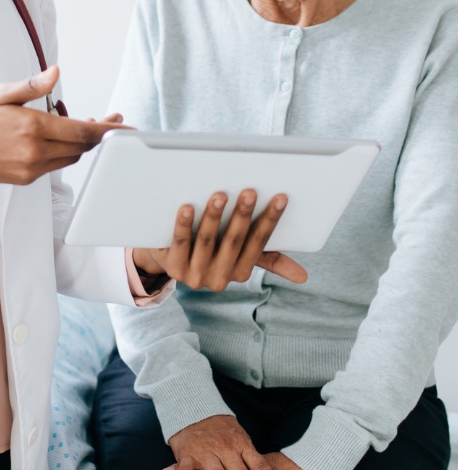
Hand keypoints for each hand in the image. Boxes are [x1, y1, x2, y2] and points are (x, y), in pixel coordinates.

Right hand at [0, 66, 122, 187]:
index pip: (82, 131)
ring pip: (71, 157)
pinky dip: (64, 152)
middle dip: (99, 134)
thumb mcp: (2, 93)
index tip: (126, 127)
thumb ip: (33, 86)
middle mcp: (35, 152)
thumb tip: (56, 73)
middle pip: (81, 146)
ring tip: (85, 125)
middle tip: (109, 119)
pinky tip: (60, 138)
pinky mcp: (27, 178)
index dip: (108, 130)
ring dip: (82, 143)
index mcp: (32, 127)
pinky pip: (56, 165)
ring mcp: (31, 168)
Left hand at [133, 190, 306, 289]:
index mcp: (240, 272)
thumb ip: (268, 260)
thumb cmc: (211, 249)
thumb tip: (303, 277)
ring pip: (207, 241)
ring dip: (214, 217)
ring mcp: (195, 275)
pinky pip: (180, 242)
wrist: (167, 260)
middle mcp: (219, 278)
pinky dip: (184, 224)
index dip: (270, 220)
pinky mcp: (173, 267)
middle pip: (234, 242)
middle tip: (249, 191)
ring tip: (220, 194)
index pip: (259, 244)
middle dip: (243, 215)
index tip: (280, 197)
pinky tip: (187, 206)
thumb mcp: (239, 255)